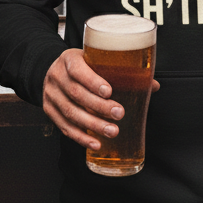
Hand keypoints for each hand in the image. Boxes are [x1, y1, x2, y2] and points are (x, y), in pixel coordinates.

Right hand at [42, 49, 159, 150]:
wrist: (53, 70)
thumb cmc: (81, 65)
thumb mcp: (94, 59)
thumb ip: (120, 71)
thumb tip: (152, 85)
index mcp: (69, 60)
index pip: (78, 70)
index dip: (92, 82)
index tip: (109, 92)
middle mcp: (56, 77)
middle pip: (76, 94)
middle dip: (98, 106)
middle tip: (119, 113)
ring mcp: (51, 95)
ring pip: (71, 113)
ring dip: (92, 125)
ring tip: (112, 131)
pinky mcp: (49, 111)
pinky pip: (64, 127)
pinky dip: (81, 137)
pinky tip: (95, 143)